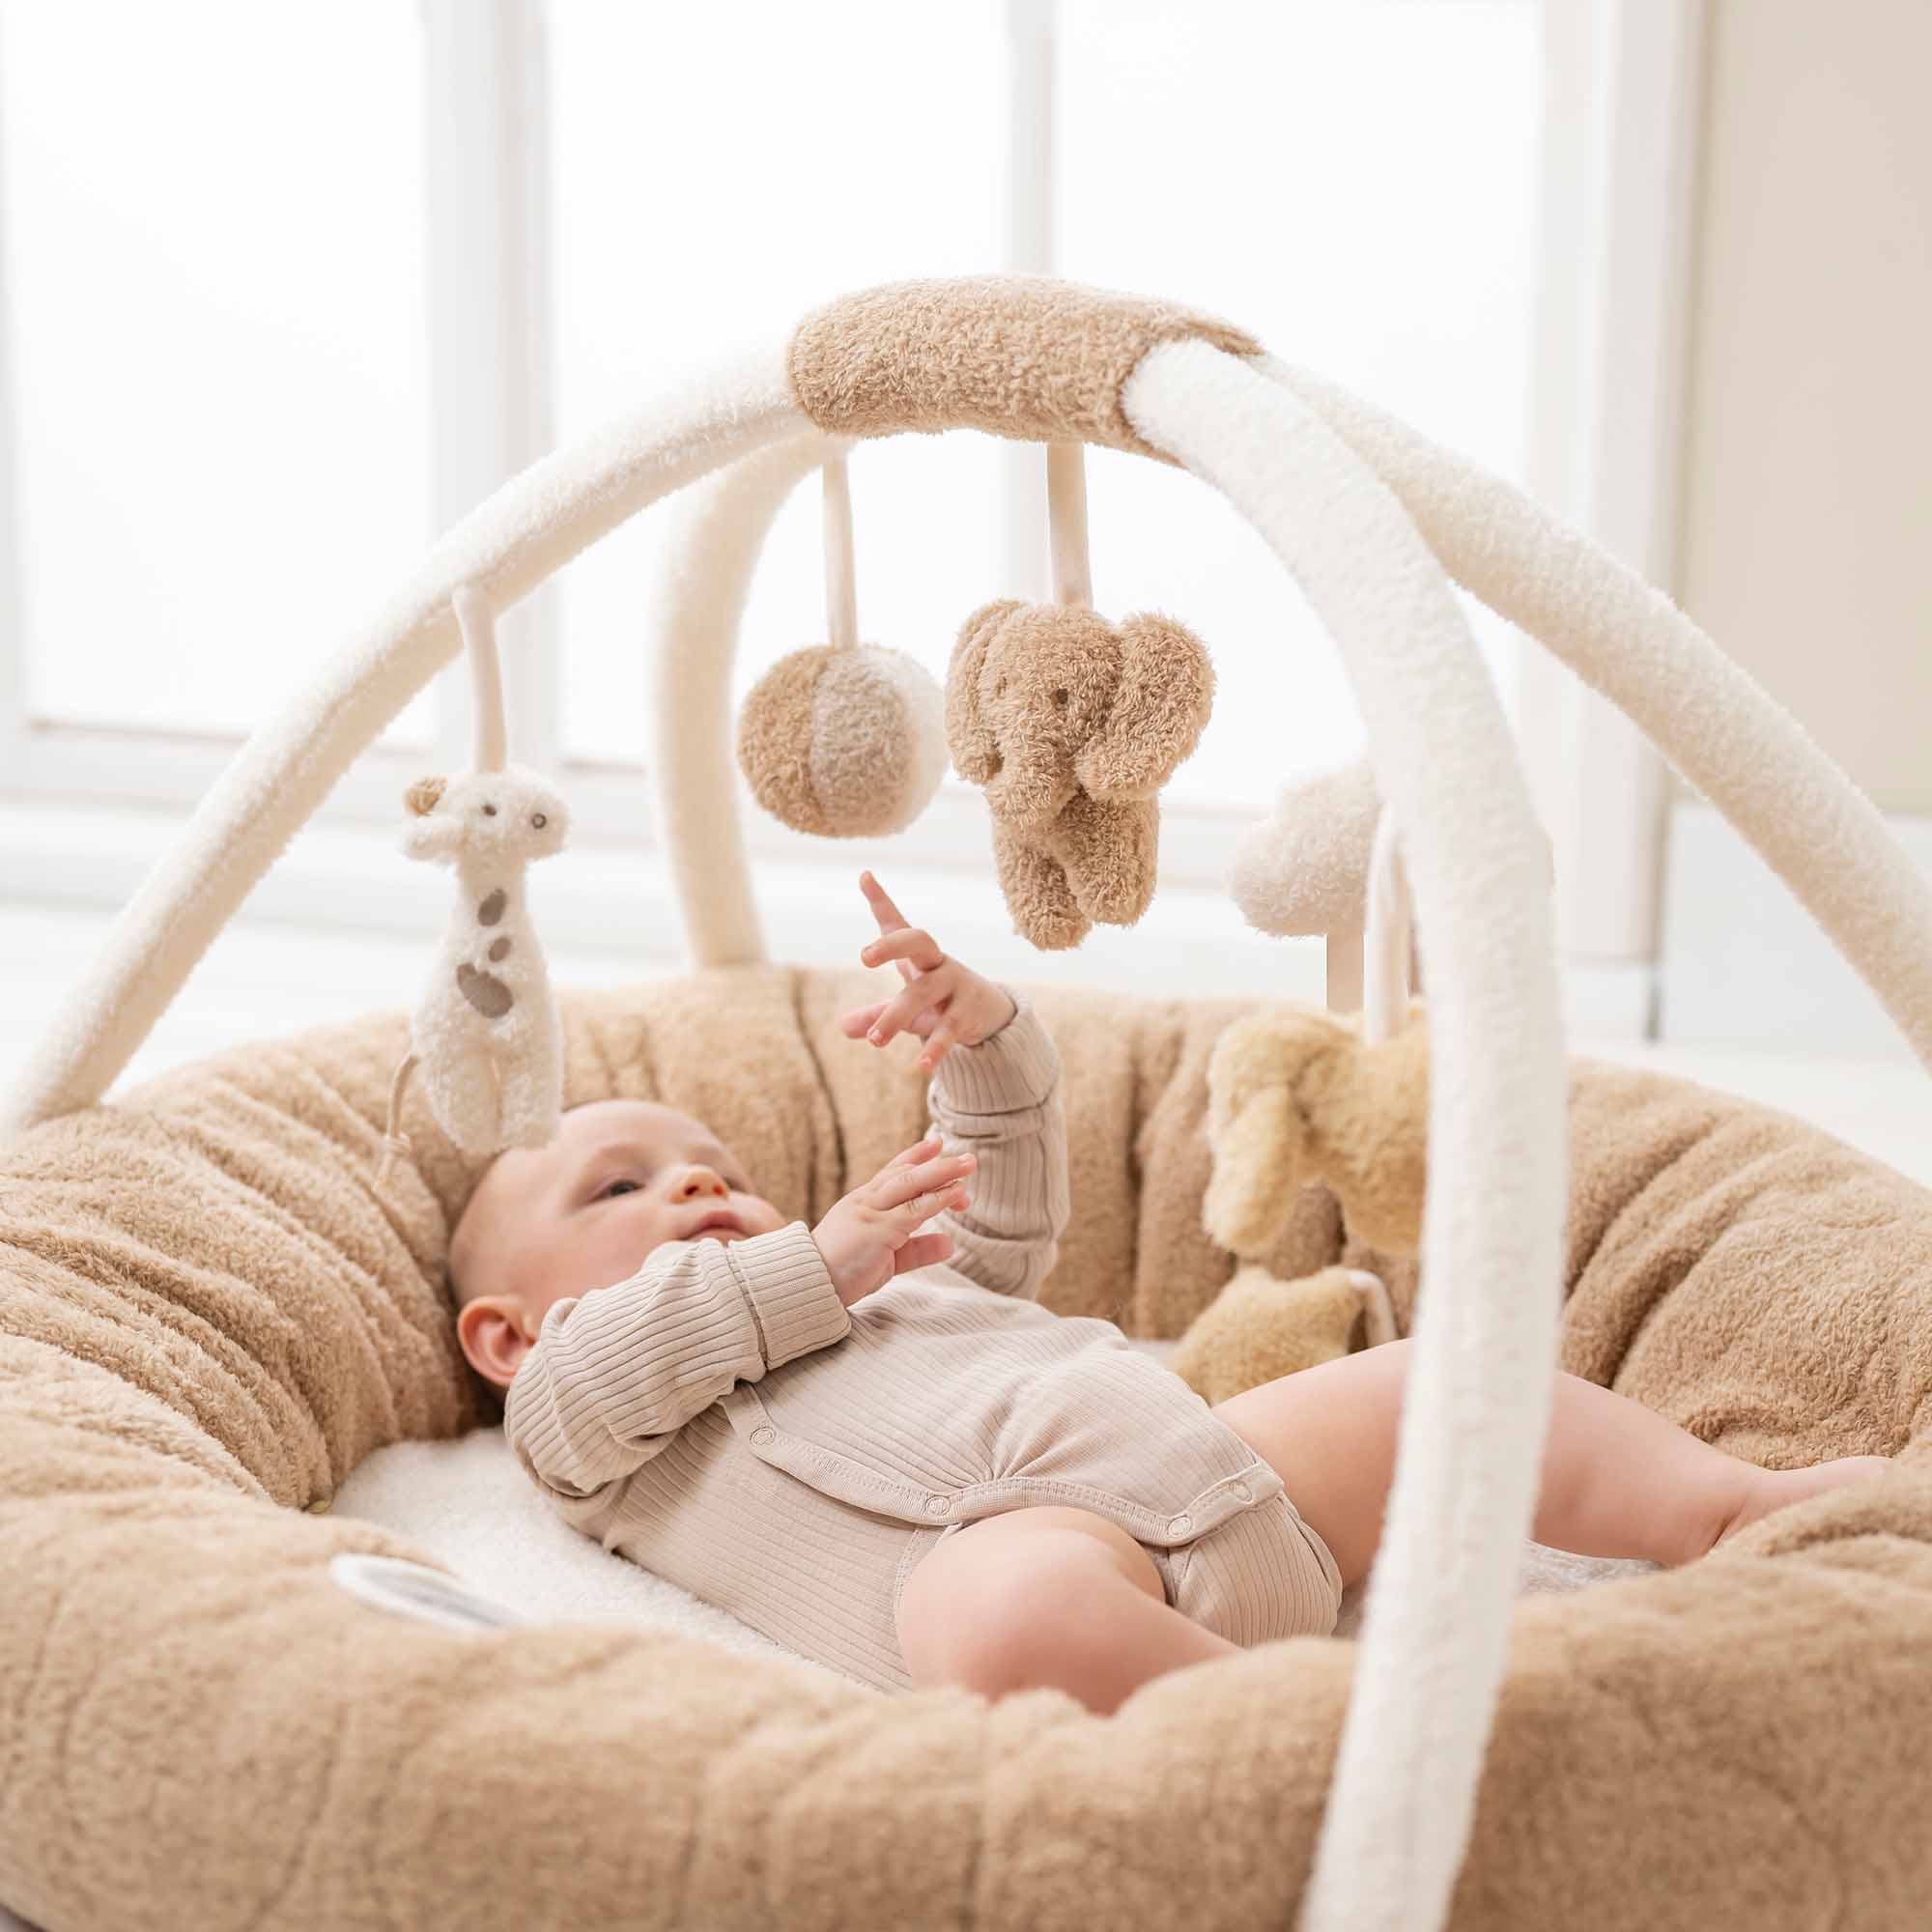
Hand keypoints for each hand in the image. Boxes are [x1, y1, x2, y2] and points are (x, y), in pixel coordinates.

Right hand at [812, 1136, 975, 1305]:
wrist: (806, 1284)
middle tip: (966, 1158)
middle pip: (907, 1173)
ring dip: (943, 1174)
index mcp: (862, 1203)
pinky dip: (938, 1198)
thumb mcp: (886, 1259)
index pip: (891, 1172)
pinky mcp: (878, 1229)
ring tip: (968, 1166)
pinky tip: (956, 1193)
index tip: (936, 1144)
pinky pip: (914, 1210)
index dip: (915, 1156)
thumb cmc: (841, 1273)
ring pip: (912, 1185)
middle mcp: (866, 1201)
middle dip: (938, 1163)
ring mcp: (871, 1213)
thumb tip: (950, 1243)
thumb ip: (917, 1249)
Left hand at [838, 871, 1017, 1073]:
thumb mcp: (909, 1003)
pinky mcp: (968, 1015)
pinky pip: (949, 1029)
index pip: (900, 925)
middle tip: (864, 956)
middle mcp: (939, 963)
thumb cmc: (941, 1001)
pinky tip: (921, 1066)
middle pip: (919, 942)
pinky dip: (935, 1047)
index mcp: (921, 956)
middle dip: (891, 946)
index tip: (865, 877)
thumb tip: (843, 1027)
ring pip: (923, 994)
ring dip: (896, 1015)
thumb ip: (876, 1013)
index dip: (881, 901)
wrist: (991, 1016)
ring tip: (875, 1040)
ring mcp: (956, 986)